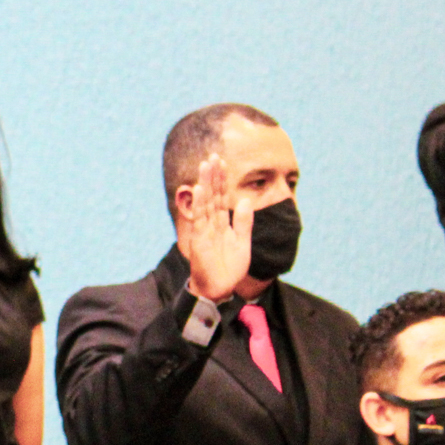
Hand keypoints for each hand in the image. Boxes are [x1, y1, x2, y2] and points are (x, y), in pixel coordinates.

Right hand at [175, 154, 251, 302]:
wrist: (220, 288)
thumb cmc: (229, 267)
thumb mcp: (242, 242)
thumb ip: (244, 222)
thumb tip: (244, 200)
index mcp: (223, 223)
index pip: (221, 197)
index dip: (222, 180)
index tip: (222, 163)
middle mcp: (212, 223)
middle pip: (212, 195)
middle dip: (213, 176)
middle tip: (212, 156)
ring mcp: (205, 230)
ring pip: (205, 203)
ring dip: (205, 184)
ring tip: (205, 166)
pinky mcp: (200, 239)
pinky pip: (200, 219)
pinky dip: (200, 204)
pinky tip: (200, 190)